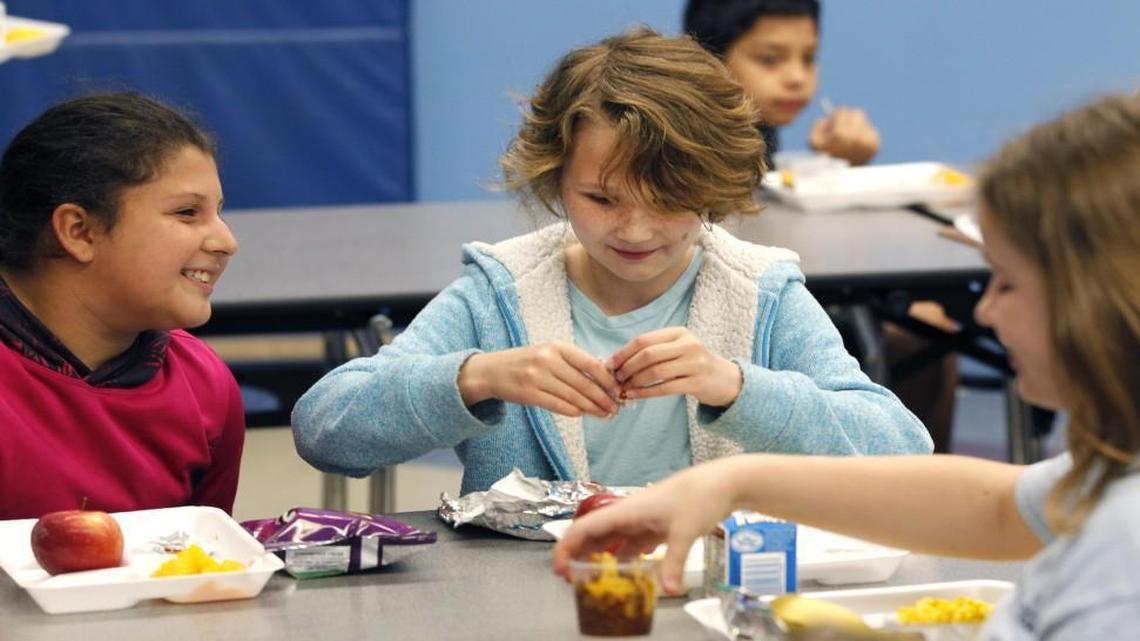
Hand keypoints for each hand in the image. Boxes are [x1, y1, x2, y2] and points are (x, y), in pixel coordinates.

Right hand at [458, 342, 620, 417]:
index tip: (618, 390)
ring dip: (592, 408)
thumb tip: (604, 379)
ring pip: (573, 397)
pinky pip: (558, 405)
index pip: (590, 364)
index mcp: (557, 347)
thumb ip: (573, 363)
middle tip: (615, 408)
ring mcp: (537, 377)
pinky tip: (583, 414)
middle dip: (603, 398)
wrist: (492, 371)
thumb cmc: (526, 362)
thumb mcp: (549, 352)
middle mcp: (548, 360)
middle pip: (584, 383)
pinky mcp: (529, 394)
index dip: (607, 379)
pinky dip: (574, 411)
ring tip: (604, 414)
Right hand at [553, 458, 740, 593]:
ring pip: (612, 541)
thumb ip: (673, 562)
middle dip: (579, 556)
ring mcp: (642, 520)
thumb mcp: (685, 530)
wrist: (722, 482)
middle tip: (572, 581)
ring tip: (592, 580)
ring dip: (600, 559)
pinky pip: (632, 545)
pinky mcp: (655, 526)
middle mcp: (629, 514)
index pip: (585, 527)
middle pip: (594, 535)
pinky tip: (626, 574)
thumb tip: (668, 590)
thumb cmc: (700, 496)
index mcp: (626, 510)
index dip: (567, 547)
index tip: (560, 569)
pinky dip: (625, 559)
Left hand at [607, 327, 741, 407]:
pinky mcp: (697, 382)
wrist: (726, 380)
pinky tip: (634, 395)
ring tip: (623, 388)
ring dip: (635, 381)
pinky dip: (645, 392)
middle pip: (648, 355)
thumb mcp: (678, 349)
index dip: (624, 352)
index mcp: (679, 333)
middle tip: (616, 378)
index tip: (610, 364)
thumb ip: (654, 350)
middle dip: (627, 367)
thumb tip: (618, 360)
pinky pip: (664, 388)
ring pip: (655, 372)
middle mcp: (688, 345)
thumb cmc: (694, 364)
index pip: (644, 340)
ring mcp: (695, 363)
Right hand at [809, 107, 879, 165]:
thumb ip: (818, 124)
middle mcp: (856, 137)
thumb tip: (830, 116)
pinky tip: (857, 147)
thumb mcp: (813, 142)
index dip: (836, 118)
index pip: (842, 111)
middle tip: (843, 132)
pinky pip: (871, 130)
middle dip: (849, 120)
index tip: (834, 128)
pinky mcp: (875, 146)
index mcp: (840, 134)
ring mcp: (868, 142)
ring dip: (857, 128)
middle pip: (857, 113)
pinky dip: (864, 136)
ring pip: (864, 121)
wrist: (841, 179)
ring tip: (850, 142)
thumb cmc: (825, 159)